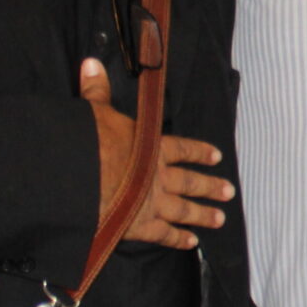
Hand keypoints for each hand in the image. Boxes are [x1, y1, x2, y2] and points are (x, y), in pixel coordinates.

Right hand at [80, 58, 231, 249]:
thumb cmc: (87, 143)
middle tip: (229, 192)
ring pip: (184, 210)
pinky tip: (191, 243)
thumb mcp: (93, 113)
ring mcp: (152, 203)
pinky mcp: (139, 226)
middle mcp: (158, 176)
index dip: (200, 152)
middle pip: (191, 182)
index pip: (183, 148)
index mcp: (151, 147)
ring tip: (220, 219)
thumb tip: (91, 64)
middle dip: (211, 187)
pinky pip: (164, 234)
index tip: (216, 156)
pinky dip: (178, 239)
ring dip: (203, 214)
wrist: (77, 180)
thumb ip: (96, 91)